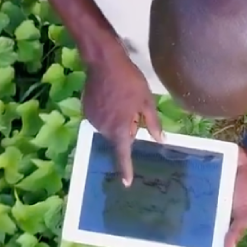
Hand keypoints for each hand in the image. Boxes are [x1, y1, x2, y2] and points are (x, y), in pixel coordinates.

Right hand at [82, 45, 162, 185]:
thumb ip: (153, 123)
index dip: (126, 170)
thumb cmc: (130, 81)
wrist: (104, 62)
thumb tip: (160, 140)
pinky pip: (100, 117)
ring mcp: (93, 119)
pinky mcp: (86, 110)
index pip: (123, 154)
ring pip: (109, 126)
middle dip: (127, 128)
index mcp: (120, 129)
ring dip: (116, 119)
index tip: (127, 183)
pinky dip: (106, 112)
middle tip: (132, 107)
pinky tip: (110, 95)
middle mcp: (104, 128)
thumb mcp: (147, 101)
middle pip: (118, 136)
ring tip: (120, 98)